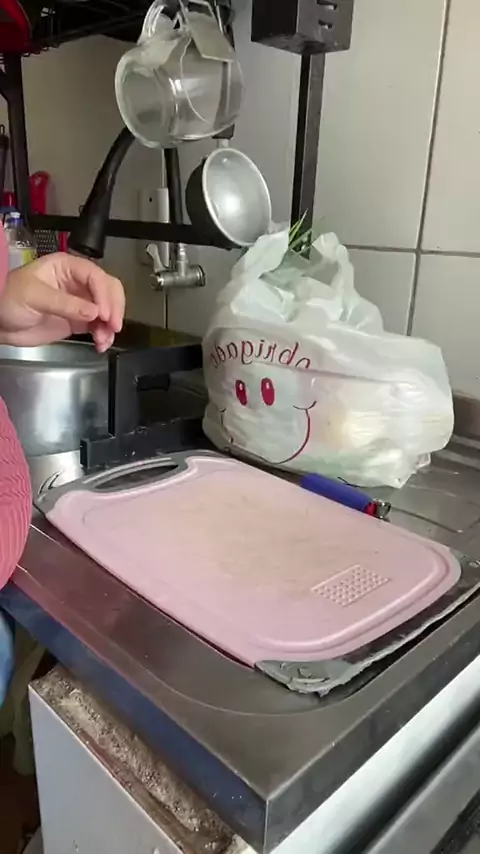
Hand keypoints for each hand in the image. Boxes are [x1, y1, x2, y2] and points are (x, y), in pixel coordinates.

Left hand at [0, 253, 124, 351]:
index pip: (96, 276)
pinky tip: (101, 344)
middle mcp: (77, 282)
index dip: (104, 294)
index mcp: (67, 267)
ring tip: (103, 340)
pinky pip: (98, 326)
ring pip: (107, 310)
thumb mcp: (35, 297)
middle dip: (114, 308)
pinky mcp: (78, 321)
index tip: (105, 314)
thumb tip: (95, 312)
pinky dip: (103, 335)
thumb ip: (66, 304)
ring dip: (110, 325)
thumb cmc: (10, 299)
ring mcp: (80, 302)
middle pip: (108, 290)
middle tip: (113, 326)